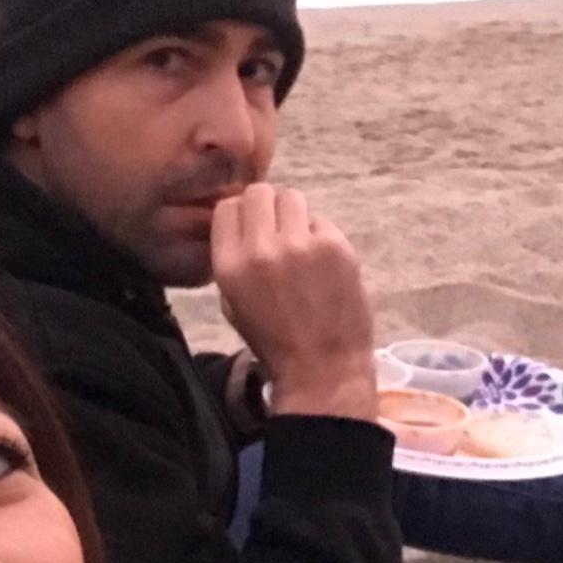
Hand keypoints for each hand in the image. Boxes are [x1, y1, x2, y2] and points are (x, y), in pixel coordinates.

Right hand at [211, 184, 375, 419]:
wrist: (322, 369)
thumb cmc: (274, 343)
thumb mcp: (233, 304)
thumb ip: (233, 260)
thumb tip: (242, 226)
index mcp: (230, 265)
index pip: (227, 207)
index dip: (240, 213)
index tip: (251, 226)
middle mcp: (262, 248)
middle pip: (259, 193)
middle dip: (266, 206)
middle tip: (277, 228)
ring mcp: (301, 244)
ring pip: (292, 198)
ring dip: (294, 216)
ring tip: (300, 243)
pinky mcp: (336, 245)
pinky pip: (321, 221)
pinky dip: (320, 235)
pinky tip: (323, 262)